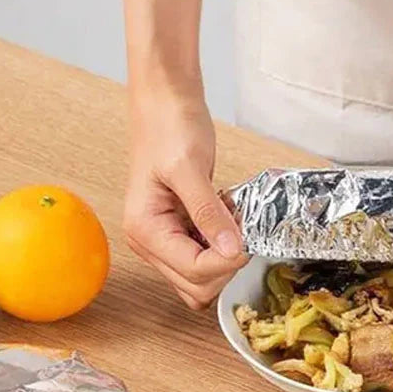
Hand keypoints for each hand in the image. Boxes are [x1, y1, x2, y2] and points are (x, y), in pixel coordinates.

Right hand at [123, 95, 247, 309]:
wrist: (165, 103)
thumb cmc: (169, 126)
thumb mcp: (190, 168)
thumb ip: (208, 213)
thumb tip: (230, 250)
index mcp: (144, 230)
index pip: (193, 271)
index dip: (226, 261)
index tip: (248, 239)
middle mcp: (149, 243)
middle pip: (196, 288)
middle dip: (225, 267)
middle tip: (242, 233)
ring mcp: (163, 242)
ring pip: (200, 282)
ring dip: (224, 263)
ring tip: (233, 226)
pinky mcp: (179, 235)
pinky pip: (204, 263)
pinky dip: (222, 252)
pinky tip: (228, 225)